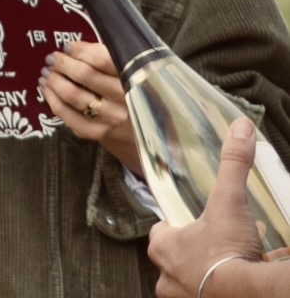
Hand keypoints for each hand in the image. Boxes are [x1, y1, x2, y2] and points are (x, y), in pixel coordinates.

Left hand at [46, 40, 144, 174]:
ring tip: (46, 72)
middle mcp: (126, 99)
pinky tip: (47, 89)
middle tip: (52, 59)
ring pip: (73, 95)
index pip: (103, 59)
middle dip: (62, 63)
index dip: (79, 50)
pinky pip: (68, 115)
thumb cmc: (125, 89)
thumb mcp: (124, 69)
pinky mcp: (98, 133)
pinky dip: (52, 99)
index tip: (67, 47)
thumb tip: (71, 47)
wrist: (138, 129)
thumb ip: (103, 55)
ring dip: (54, 80)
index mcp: (135, 77)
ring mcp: (112, 118)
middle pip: (85, 75)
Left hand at [149, 117, 264, 297]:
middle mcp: (165, 276)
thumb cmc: (229, 251)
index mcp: (163, 247)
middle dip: (194, 254)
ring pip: (188, 284)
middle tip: (218, 248)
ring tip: (228, 269)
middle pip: (175, 260)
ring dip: (205, 276)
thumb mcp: (230, 201)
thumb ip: (233, 163)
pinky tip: (233, 286)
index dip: (178, 227)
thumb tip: (240, 128)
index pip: (162, 232)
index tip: (196, 224)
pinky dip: (216, 293)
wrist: (248, 295)